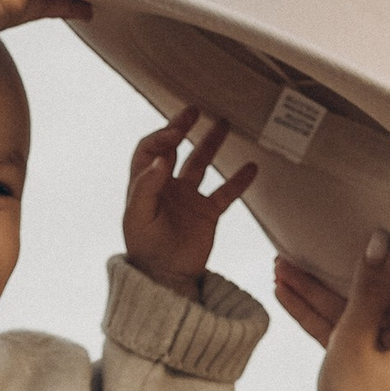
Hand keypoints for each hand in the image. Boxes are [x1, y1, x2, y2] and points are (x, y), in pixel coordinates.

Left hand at [122, 107, 258, 299]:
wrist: (166, 279)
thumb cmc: (145, 250)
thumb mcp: (138, 218)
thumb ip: (146, 187)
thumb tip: (161, 158)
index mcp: (144, 185)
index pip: (150, 150)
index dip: (161, 137)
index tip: (177, 133)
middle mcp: (165, 187)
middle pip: (173, 148)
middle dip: (182, 128)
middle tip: (194, 111)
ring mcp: (187, 199)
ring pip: (201, 163)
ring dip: (211, 143)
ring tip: (224, 123)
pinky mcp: (206, 213)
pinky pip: (225, 192)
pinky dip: (238, 181)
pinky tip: (251, 167)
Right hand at [272, 235, 389, 390]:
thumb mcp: (355, 338)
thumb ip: (366, 289)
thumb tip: (380, 242)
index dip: (362, 256)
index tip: (340, 228)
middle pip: (372, 294)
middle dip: (328, 276)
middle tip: (294, 250)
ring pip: (355, 313)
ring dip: (317, 295)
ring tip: (281, 268)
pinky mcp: (377, 365)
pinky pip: (350, 334)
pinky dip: (322, 320)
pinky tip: (288, 294)